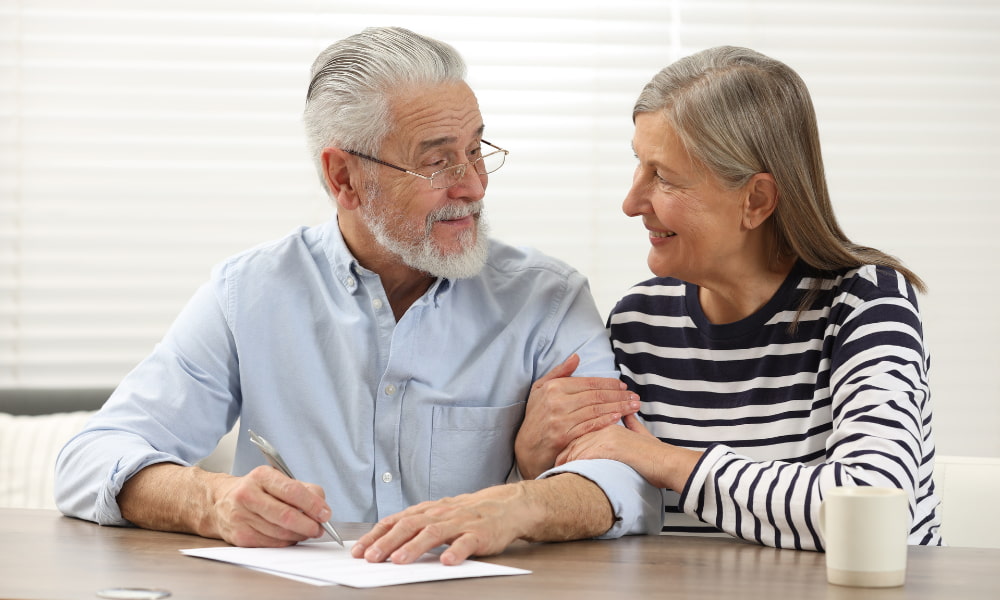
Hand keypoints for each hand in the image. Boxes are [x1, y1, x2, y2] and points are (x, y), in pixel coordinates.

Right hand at [208, 466, 332, 546]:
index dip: (312, 505)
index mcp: (261, 476)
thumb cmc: (256, 490)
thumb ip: (303, 489)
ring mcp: (242, 517)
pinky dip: (286, 542)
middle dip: (309, 524)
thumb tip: (322, 508)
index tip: (325, 513)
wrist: (219, 502)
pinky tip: (290, 536)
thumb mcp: (277, 479)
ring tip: (307, 531)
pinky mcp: (240, 536)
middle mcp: (248, 495)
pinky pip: (272, 543)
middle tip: (320, 528)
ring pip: (281, 533)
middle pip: (286, 516)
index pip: (292, 491)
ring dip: (300, 535)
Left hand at [351, 484, 532, 565]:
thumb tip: (382, 542)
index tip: (358, 550)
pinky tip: (446, 561)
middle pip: (409, 526)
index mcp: (426, 511)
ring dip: (414, 547)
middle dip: (387, 543)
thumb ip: (414, 526)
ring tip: (399, 560)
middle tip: (371, 558)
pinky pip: (466, 542)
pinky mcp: (479, 533)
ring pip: (433, 533)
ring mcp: (459, 523)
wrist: (504, 506)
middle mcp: (439, 514)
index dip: (375, 536)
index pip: (395, 521)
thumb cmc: (467, 514)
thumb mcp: (437, 515)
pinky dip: (455, 551)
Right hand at [515, 354, 639, 479]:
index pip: (588, 383)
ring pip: (596, 410)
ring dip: (618, 408)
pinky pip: (590, 426)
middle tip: (635, 397)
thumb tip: (576, 357)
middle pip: (595, 396)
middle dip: (618, 396)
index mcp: (554, 387)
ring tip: (633, 407)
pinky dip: (606, 421)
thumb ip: (559, 372)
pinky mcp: (565, 436)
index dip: (608, 384)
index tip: (623, 386)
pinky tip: (618, 418)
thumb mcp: (540, 389)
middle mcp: (557, 402)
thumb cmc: (535, 416)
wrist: (526, 446)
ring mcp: (561, 420)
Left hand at [555, 414, 700, 491]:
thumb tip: (627, 415)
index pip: (580, 430)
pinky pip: (584, 455)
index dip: (568, 444)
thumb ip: (631, 423)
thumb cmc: (653, 454)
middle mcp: (605, 426)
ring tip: (555, 473)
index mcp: (609, 423)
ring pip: (576, 447)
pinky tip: (566, 474)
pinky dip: (573, 465)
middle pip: (574, 438)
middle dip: (562, 453)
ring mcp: (606, 435)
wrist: (667, 462)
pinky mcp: (609, 446)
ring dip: (564, 461)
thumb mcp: (640, 434)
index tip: (559, 456)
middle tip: (551, 466)